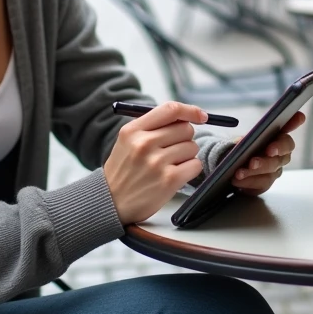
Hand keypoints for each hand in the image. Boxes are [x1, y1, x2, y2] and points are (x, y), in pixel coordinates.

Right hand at [103, 101, 206, 223]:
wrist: (111, 203)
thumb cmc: (124, 170)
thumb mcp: (128, 141)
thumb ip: (154, 126)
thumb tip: (187, 117)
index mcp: (133, 130)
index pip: (171, 110)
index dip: (191, 111)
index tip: (201, 116)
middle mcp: (144, 143)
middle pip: (185, 129)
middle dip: (184, 139)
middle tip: (171, 150)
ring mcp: (157, 162)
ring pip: (192, 147)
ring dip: (186, 156)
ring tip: (169, 165)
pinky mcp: (169, 180)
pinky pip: (195, 165)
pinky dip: (190, 170)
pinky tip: (175, 175)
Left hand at [231, 111, 304, 196]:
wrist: (228, 168)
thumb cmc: (239, 149)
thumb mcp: (240, 140)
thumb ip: (246, 139)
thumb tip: (243, 143)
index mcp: (276, 136)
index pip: (289, 126)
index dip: (295, 121)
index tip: (298, 117)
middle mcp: (280, 153)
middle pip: (284, 152)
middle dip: (274, 152)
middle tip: (264, 152)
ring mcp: (275, 170)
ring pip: (272, 170)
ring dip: (256, 170)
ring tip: (241, 171)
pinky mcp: (265, 183)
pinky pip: (261, 184)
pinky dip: (248, 182)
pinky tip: (237, 180)